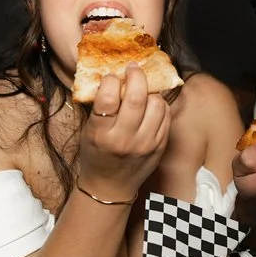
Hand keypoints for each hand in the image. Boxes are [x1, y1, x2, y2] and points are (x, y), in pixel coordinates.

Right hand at [78, 63, 169, 200]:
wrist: (110, 187)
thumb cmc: (96, 155)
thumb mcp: (89, 131)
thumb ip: (100, 106)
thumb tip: (113, 75)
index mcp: (102, 134)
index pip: (108, 97)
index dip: (112, 80)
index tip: (112, 76)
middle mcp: (125, 139)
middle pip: (138, 97)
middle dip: (136, 76)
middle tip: (133, 69)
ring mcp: (146, 144)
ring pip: (157, 104)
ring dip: (150, 91)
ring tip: (142, 89)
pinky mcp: (160, 146)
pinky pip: (166, 115)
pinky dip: (159, 104)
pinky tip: (151, 103)